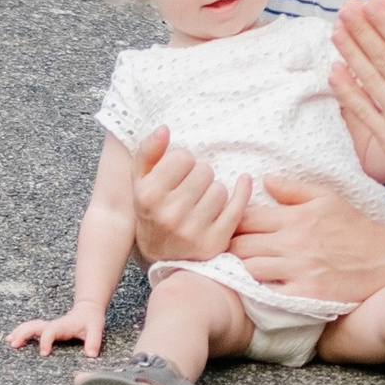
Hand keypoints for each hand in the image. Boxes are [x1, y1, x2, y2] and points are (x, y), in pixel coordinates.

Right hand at [8, 305, 104, 355]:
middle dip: (24, 334)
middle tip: (14, 345)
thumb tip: (91, 355)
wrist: (88, 310)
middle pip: (35, 326)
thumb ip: (94, 341)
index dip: (46, 341)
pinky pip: (31, 328)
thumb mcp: (96, 329)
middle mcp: (53, 325)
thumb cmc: (91, 320)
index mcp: (63, 325)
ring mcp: (48, 326)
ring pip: (30, 326)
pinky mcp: (47, 328)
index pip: (50, 331)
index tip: (44, 354)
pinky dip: (21, 332)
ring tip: (9, 341)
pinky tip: (12, 338)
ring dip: (19, 332)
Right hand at [131, 128, 244, 267]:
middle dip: (199, 177)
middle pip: (204, 171)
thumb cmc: (153, 211)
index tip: (177, 174)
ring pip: (220, 189)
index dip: (182, 162)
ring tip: (201, 203)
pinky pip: (238, 207)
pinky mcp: (214, 241)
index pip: (183, 157)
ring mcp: (193, 230)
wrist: (161, 256)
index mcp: (149, 196)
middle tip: (190, 190)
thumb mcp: (140, 181)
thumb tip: (164, 129)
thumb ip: (148, 152)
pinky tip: (243, 182)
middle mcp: (169, 214)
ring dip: (213, 191)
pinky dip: (242, 192)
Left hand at [229, 172, 384, 303]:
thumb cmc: (355, 227)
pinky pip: (269, 293)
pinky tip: (267, 286)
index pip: (244, 218)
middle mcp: (292, 242)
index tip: (236, 230)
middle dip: (233, 247)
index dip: (234, 224)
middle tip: (237, 252)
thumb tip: (264, 180)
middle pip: (239, 244)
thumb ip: (293, 189)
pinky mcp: (305, 294)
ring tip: (250, 269)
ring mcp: (298, 270)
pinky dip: (262, 290)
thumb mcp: (327, 198)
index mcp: (294, 217)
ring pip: (249, 268)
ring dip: (245, 269)